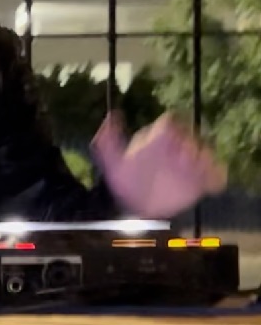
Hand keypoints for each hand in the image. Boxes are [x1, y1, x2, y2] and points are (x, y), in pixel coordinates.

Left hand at [91, 111, 227, 218]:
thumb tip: (111, 116)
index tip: (168, 138)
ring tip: (195, 170)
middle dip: (190, 143)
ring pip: (207, 153)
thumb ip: (107, 140)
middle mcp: (176, 149)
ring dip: (205, 159)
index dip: (171, 126)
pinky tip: (209, 183)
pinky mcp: (201, 182)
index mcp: (157, 139)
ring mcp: (190, 165)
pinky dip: (217, 177)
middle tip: (184, 157)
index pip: (170, 121)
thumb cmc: (126, 181)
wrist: (139, 208)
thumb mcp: (113, 162)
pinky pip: (217, 176)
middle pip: (191, 135)